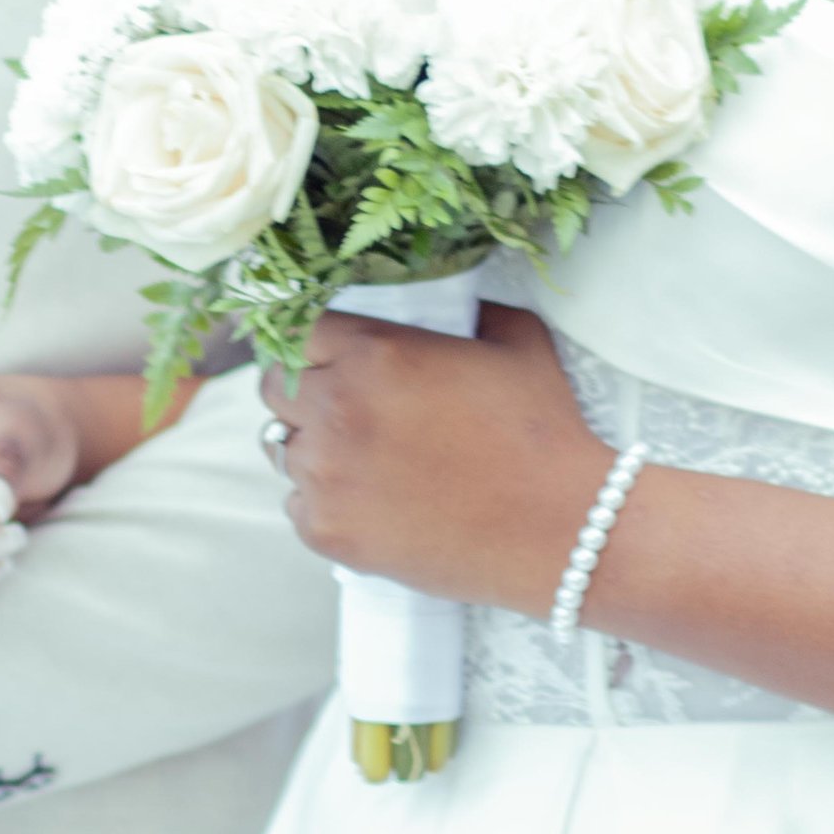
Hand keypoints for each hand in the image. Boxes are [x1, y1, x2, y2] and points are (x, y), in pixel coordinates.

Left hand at [261, 303, 606, 609]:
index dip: (313, 345)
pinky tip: (370, 503)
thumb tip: (453, 302)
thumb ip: (470, 310)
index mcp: (373, 352)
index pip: (295, 332)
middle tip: (345, 410)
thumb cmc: (543, 433)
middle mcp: (336, 408)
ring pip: (283, 449)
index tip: (328, 358)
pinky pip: (297, 506)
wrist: (559, 529)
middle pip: (274, 389)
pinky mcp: (327, 531)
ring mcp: (326, 474)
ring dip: (314, 449)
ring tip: (363, 461)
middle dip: (304, 393)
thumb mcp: (516, 342)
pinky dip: (323, 504)